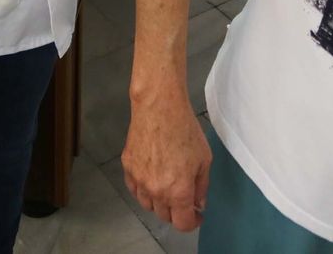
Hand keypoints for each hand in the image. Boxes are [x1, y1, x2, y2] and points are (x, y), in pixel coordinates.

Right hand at [122, 92, 210, 231]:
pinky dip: (143, 190)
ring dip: (159, 202)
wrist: (159, 107)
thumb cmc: (184, 129)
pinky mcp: (127, 168)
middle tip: (184, 197)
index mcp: (178, 192)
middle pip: (164, 216)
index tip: (196, 216)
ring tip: (167, 186)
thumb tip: (198, 203)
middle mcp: (156, 191)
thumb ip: (202, 186)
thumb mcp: (204, 159)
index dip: (192, 222)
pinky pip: (134, 189)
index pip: (182, 223)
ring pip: (147, 205)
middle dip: (176, 211)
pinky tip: (152, 178)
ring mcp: (139, 180)